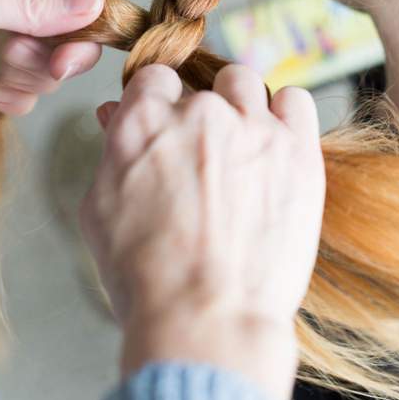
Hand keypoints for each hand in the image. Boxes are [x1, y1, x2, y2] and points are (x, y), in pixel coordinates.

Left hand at [0, 0, 103, 111]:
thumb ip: (28, 2)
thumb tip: (94, 0)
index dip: (79, 28)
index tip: (68, 58)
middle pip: (61, 36)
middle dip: (49, 58)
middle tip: (18, 65)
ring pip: (43, 68)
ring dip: (28, 81)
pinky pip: (19, 93)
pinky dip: (12, 100)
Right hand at [83, 63, 325, 399]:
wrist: (208, 320)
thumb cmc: (147, 278)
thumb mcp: (101, 211)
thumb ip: (112, 151)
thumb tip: (113, 114)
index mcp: (143, 122)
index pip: (153, 79)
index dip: (159, 105)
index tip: (168, 131)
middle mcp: (198, 113)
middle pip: (201, 89)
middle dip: (199, 119)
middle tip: (203, 165)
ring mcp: (252, 127)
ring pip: (244, 83)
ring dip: (240, 107)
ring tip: (241, 152)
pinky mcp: (297, 149)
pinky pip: (296, 100)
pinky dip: (286, 114)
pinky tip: (277, 145)